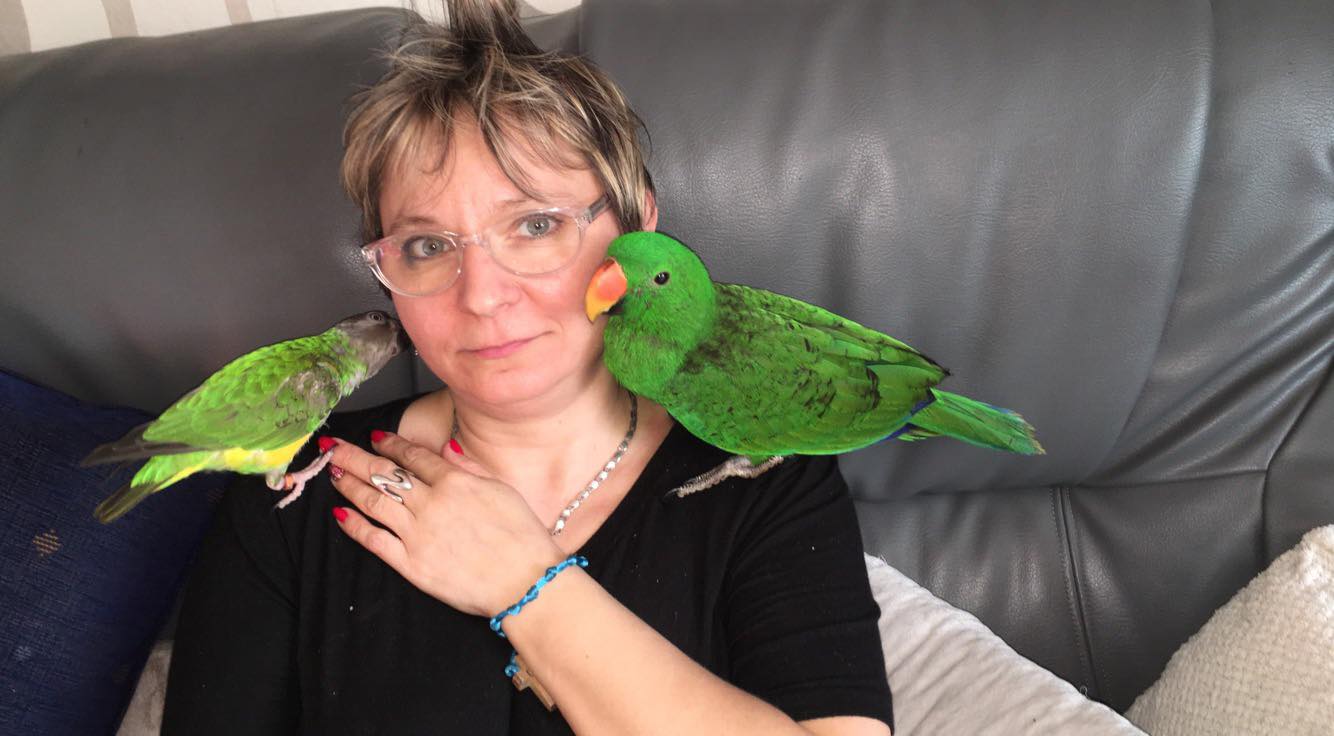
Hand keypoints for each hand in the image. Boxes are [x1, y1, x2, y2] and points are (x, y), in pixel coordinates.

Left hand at [324, 431, 565, 617]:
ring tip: (334, 473)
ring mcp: (418, 534)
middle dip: (355, 457)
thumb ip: (470, 468)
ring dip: (350, 485)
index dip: (391, 444)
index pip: (413, 456)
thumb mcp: (502, 490)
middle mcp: (431, 503)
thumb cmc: (523, 538)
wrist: (524, 582)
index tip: (375, 437)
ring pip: (373, 503)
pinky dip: (355, 527)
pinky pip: (375, 541)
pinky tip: (341, 515)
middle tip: (334, 447)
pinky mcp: (411, 564)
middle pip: (384, 474)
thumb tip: (445, 449)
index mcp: (455, 482)